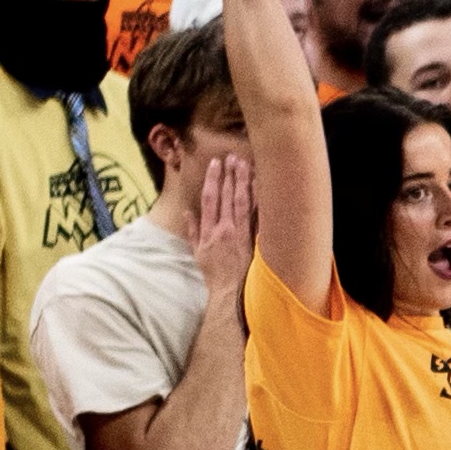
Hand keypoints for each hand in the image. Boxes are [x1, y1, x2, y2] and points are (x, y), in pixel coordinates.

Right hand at [193, 153, 252, 300]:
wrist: (230, 293)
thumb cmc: (215, 274)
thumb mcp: (197, 253)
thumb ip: (192, 232)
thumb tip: (187, 213)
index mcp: (209, 231)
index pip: (210, 199)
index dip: (212, 180)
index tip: (215, 164)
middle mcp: (224, 229)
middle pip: (227, 197)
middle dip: (229, 175)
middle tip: (232, 156)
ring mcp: (240, 234)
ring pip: (242, 202)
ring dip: (243, 182)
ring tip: (245, 164)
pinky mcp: (253, 239)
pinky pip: (257, 216)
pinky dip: (259, 200)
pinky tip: (262, 186)